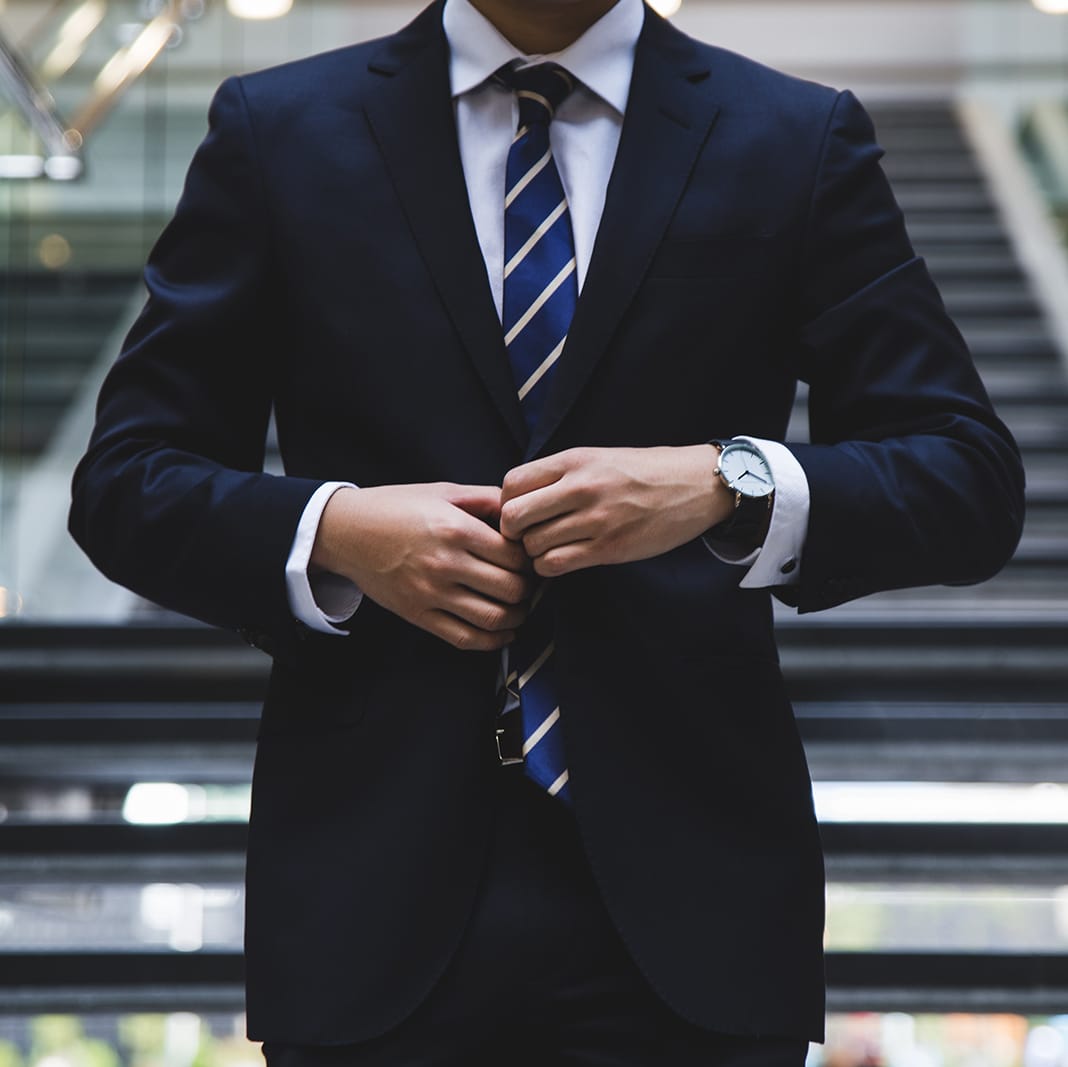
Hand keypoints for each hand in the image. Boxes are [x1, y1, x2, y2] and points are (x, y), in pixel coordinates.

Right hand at [311, 484, 533, 650]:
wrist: (346, 532)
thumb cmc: (396, 507)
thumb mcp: (443, 491)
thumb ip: (486, 499)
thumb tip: (521, 510)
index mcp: (455, 529)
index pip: (514, 556)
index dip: (530, 559)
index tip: (530, 558)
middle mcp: (445, 564)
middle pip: (511, 589)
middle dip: (528, 589)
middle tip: (529, 583)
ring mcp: (431, 593)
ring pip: (493, 618)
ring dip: (517, 617)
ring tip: (520, 608)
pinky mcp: (418, 614)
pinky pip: (464, 638)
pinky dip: (492, 641)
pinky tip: (503, 632)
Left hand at [499, 445, 731, 576]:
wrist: (695, 485)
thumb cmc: (644, 472)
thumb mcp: (598, 458)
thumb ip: (560, 474)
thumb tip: (518, 498)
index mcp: (574, 460)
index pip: (511, 483)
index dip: (506, 502)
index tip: (520, 511)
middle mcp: (580, 488)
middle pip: (513, 517)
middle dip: (513, 531)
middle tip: (527, 535)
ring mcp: (595, 520)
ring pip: (533, 546)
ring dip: (534, 552)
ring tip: (550, 547)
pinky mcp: (609, 548)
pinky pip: (556, 564)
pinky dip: (550, 567)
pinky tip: (562, 559)